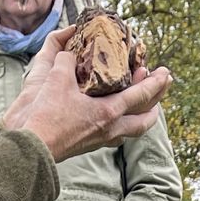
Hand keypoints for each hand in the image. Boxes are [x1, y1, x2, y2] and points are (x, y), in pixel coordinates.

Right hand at [1, 33, 171, 162]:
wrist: (34, 148)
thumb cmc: (45, 116)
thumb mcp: (56, 79)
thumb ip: (66, 61)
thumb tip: (70, 52)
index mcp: (108, 112)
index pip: (140, 96)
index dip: (155, 84)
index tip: (166, 74)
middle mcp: (110, 129)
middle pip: (144, 121)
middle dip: (156, 105)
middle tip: (159, 91)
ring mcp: (101, 140)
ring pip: (132, 131)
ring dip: (141, 118)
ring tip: (143, 106)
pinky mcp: (91, 145)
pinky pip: (116, 136)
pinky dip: (123, 125)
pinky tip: (116, 117)